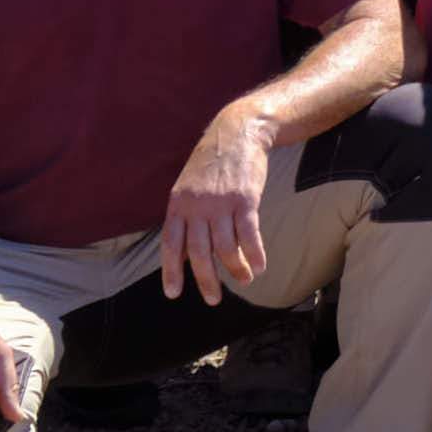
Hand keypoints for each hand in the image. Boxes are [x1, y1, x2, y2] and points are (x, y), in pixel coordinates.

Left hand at [153, 107, 273, 300]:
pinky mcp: (245, 200)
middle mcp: (196, 206)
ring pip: (226, 248)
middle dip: (206, 280)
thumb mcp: (188, 185)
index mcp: (178, 204)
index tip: (174, 293)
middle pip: (199, 252)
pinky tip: (260, 266)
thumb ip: (186, 215)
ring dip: (236, 269)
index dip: (172, 271)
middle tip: (214, 299)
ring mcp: (221, 203)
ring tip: (244, 280)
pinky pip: (249, 235)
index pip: (171, 244)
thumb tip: (185, 250)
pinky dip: (255, 254)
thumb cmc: (212, 162)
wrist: (237, 132)